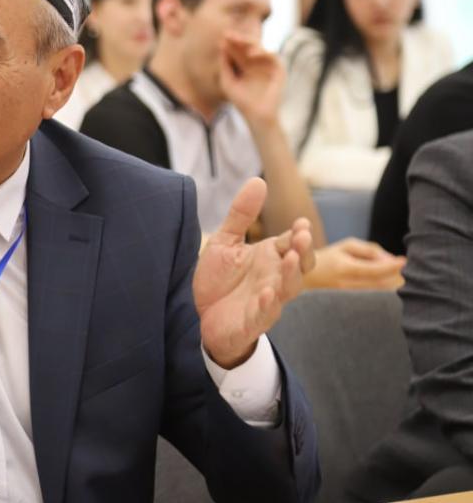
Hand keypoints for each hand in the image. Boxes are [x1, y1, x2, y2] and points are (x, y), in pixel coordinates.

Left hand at [194, 177, 314, 367]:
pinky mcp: (252, 321)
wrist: (199, 316)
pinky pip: (264, 314)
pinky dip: (267, 305)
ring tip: (291, 259)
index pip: (292, 243)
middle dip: (303, 252)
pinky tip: (267, 294)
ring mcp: (266, 301)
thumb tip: (258, 180)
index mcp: (270, 258)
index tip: (300, 222)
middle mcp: (274, 278)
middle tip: (302, 236)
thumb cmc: (218, 279)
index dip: (298, 234)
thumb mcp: (225, 242)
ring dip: (291, 275)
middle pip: (299, 265)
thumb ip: (241, 214)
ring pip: (288, 289)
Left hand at [219, 34, 284, 128]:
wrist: (256, 115)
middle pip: (248, 47)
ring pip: (260, 48)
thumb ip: (224, 66)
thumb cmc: (242, 102)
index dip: (230, 45)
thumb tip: (222, 47)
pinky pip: (272, 56)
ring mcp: (268, 66)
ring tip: (237, 41)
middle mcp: (257, 64)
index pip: (237, 52)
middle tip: (227, 34)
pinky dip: (263, 53)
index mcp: (245, 66)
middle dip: (238, 39)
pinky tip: (251, 53)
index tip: (220, 38)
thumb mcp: (227, 82)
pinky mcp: (278, 70)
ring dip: (249, 43)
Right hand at [304, 238, 405, 289]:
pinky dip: (383, 292)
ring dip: (392, 286)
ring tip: (396, 276)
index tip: (404, 260)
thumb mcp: (346, 246)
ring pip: (378, 294)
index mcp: (344, 267)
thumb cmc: (329, 258)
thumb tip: (390, 259)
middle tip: (402, 268)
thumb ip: (369, 250)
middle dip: (396, 276)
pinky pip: (372, 299)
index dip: (392, 266)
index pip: (375, 270)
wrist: (306, 278)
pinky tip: (386, 285)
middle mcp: (345, 284)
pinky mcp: (349, 305)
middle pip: (380, 284)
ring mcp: (347, 297)